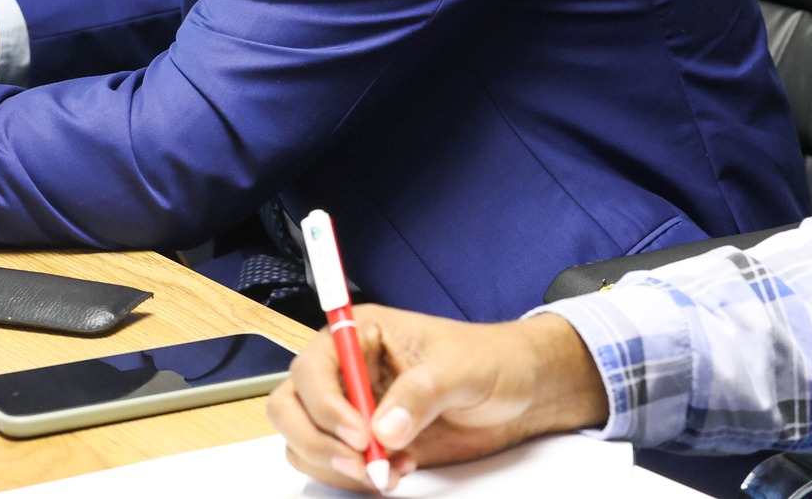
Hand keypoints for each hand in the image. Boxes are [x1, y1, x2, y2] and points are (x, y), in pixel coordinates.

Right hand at [268, 305, 607, 491]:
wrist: (520, 392)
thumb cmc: (493, 361)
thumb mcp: (462, 369)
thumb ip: (422, 394)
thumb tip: (383, 429)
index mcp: (363, 333)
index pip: (313, 366)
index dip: (325, 404)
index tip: (360, 435)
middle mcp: (348, 369)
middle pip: (291, 406)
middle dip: (318, 441)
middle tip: (363, 464)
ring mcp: (353, 407)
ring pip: (303, 441)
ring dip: (336, 466)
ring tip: (387, 470)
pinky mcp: (366, 441)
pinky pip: (332, 465)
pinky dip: (353, 479)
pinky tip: (396, 470)